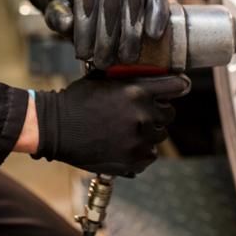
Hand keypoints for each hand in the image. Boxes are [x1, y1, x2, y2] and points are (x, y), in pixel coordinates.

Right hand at [32, 73, 190, 175]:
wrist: (56, 128)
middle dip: (157, 112)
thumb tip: (151, 74)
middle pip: (168, 114)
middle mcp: (143, 116)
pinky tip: (123, 145)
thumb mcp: (104, 78)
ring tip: (126, 131)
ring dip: (148, 133)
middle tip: (139, 113)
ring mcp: (139, 140)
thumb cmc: (77, 100)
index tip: (179, 87)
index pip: (177, 86)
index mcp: (138, 91)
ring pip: (158, 136)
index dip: (178, 86)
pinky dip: (140, 151)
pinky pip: (149, 155)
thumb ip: (130, 78)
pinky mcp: (132, 160)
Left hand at [52, 0, 169, 68]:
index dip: (84, 37)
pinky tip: (152, 35)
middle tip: (104, 64)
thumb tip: (66, 24)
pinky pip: (156, 0)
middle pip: (111, 14)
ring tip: (125, 59)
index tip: (83, 56)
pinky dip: (156, 18)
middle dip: (107, 44)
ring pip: (133, 11)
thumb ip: (58, 16)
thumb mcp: (65, 8)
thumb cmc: (84, 6)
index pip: (85, 10)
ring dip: (131, 40)